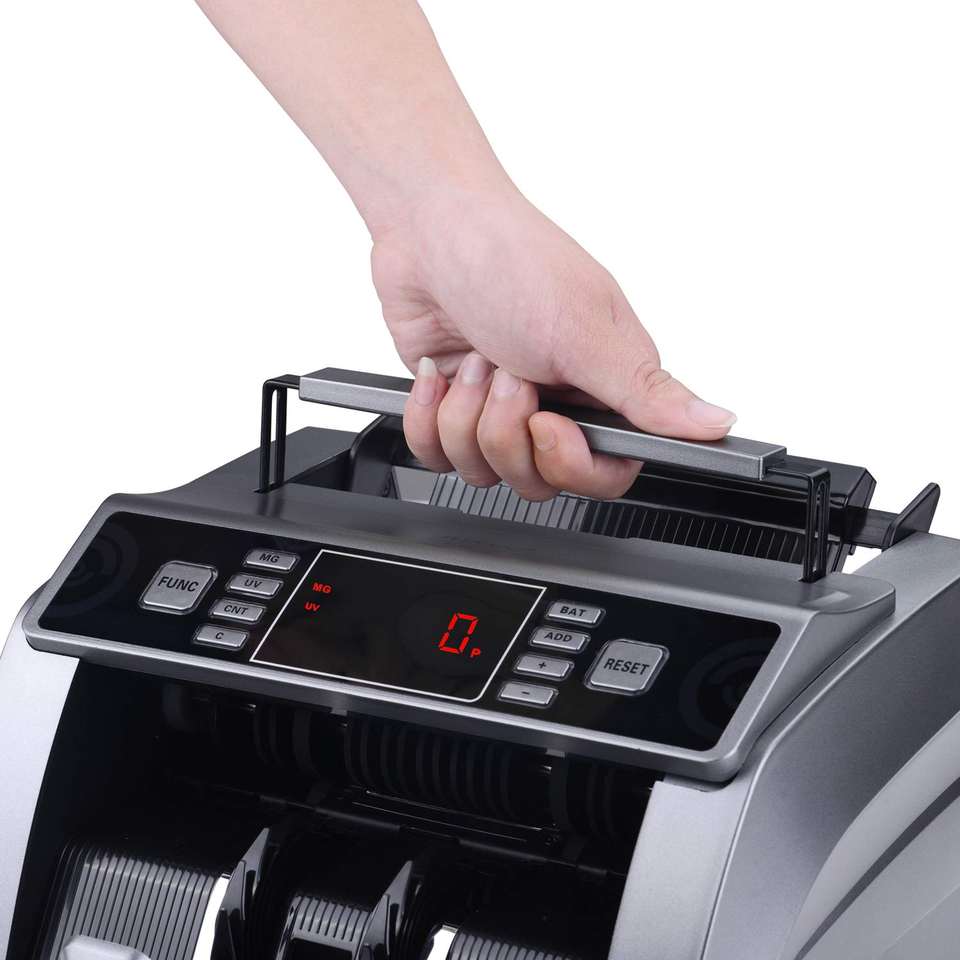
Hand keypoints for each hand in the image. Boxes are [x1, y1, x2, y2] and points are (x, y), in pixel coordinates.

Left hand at [372, 186, 735, 500]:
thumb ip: (647, 392)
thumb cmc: (512, 260)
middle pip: (539, 480)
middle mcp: (557, 403)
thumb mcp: (585, 331)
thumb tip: (717, 422)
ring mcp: (502, 410)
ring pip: (484, 471)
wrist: (430, 229)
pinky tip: (441, 372)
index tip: (547, 423)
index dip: (571, 463)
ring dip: (467, 414)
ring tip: (478, 360)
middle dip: (509, 431)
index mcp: (605, 387)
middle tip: (509, 374)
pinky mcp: (457, 409)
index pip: (605, 473)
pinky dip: (428, 416)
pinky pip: (437, 455)